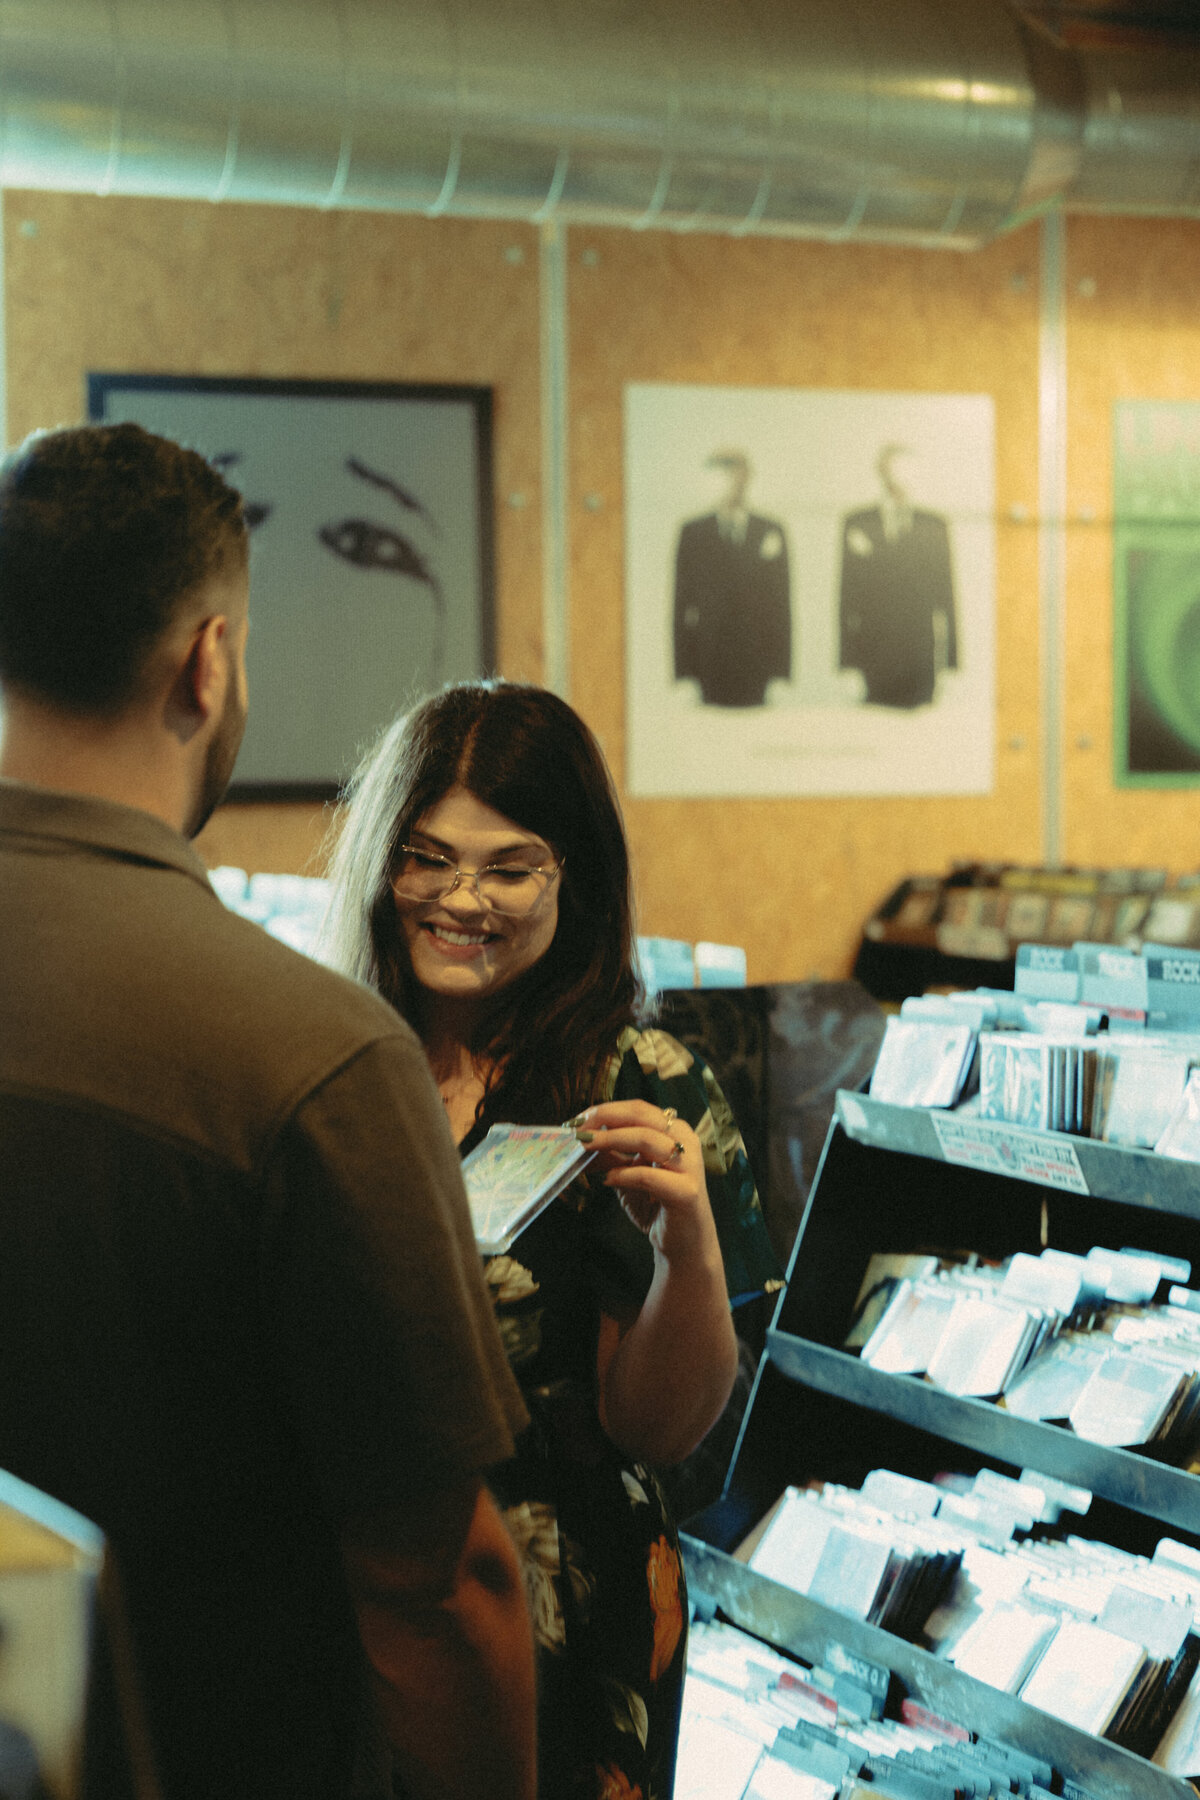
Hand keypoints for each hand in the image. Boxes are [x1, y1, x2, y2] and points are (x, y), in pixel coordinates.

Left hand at [574, 1099, 713, 1262]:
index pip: (637, 1109)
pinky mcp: (686, 1192)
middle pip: (641, 1115)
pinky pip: (648, 1176)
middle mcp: (685, 1142)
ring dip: (610, 1139)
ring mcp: (689, 1166)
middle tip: (578, 1129)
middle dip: (605, 1118)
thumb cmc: (657, 1205)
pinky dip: (623, 1175)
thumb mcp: (628, 1174)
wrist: (684, 1243)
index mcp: (675, 1131)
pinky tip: (607, 1180)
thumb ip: (611, 1156)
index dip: (605, 1110)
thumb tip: (581, 1140)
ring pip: (646, 1139)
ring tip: (585, 1146)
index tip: (578, 1119)